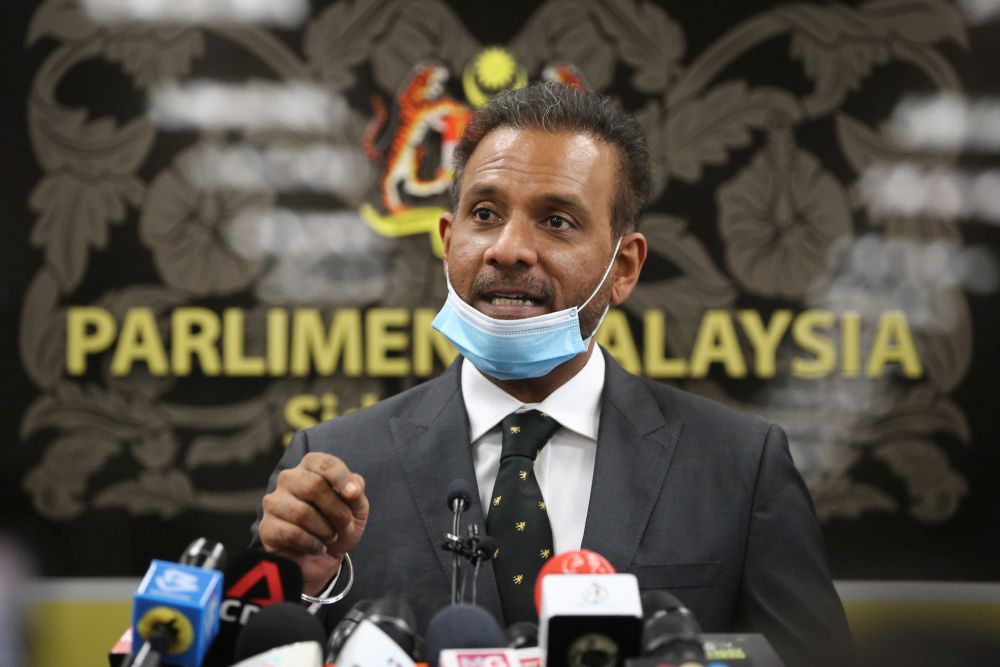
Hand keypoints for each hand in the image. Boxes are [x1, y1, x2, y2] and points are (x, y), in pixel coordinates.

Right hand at [259, 452, 369, 594]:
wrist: (322, 560)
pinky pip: (292, 533)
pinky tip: (317, 547)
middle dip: (337, 510)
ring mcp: (274, 503)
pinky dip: (312, 544)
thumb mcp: (356, 510)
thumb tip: (355, 485)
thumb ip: (357, 493)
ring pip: (302, 513)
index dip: (340, 477)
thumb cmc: (338, 527)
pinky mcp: (267, 528)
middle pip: (313, 486)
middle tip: (344, 525)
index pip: (322, 463)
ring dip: (325, 530)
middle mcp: (288, 480)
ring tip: (330, 537)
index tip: (354, 494)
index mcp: (310, 469)